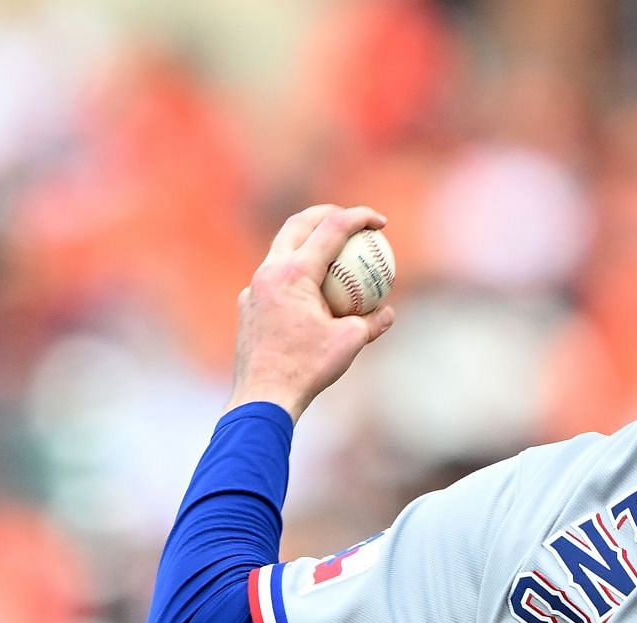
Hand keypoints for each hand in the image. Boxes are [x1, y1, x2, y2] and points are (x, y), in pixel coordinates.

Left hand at [225, 204, 396, 421]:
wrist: (263, 395)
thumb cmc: (308, 367)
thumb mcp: (351, 342)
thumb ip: (372, 321)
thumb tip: (387, 311)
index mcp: (294, 272)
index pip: (331, 230)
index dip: (359, 218)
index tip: (380, 221)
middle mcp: (269, 271)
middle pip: (298, 225)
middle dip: (326, 213)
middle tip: (350, 219)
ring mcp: (254, 287)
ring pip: (281, 249)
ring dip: (307, 241)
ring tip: (331, 250)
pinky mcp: (249, 305)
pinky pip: (273, 279)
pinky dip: (295, 274)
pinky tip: (309, 292)